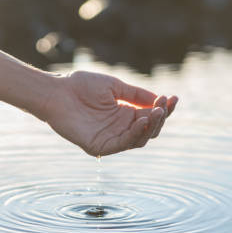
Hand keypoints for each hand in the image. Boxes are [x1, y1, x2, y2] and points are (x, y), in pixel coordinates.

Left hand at [45, 71, 177, 156]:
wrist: (57, 92)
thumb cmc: (82, 86)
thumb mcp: (115, 87)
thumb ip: (136, 95)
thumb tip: (160, 99)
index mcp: (125, 114)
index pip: (151, 116)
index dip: (164, 109)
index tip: (174, 97)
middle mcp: (120, 128)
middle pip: (149, 130)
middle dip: (160, 117)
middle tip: (163, 104)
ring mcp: (111, 139)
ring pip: (140, 139)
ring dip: (151, 126)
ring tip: (155, 112)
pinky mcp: (99, 147)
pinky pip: (122, 144)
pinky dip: (135, 134)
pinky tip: (141, 120)